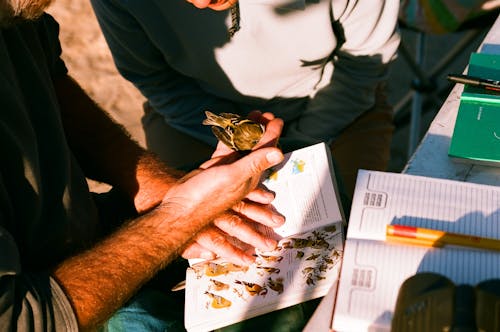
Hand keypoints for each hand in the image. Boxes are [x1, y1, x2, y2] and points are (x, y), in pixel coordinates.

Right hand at [180, 112, 284, 263]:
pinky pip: (226, 147)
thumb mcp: (233, 177)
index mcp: (250, 175)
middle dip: (262, 129)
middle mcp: (242, 171)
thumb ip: (255, 163)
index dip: (272, 134)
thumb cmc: (207, 196)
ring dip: (248, 129)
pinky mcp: (215, 165)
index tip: (277, 120)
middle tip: (266, 114)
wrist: (181, 206)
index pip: (266, 151)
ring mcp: (228, 167)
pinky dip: (230, 135)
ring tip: (253, 114)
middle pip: (256, 146)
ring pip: (242, 144)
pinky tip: (232, 124)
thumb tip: (279, 152)